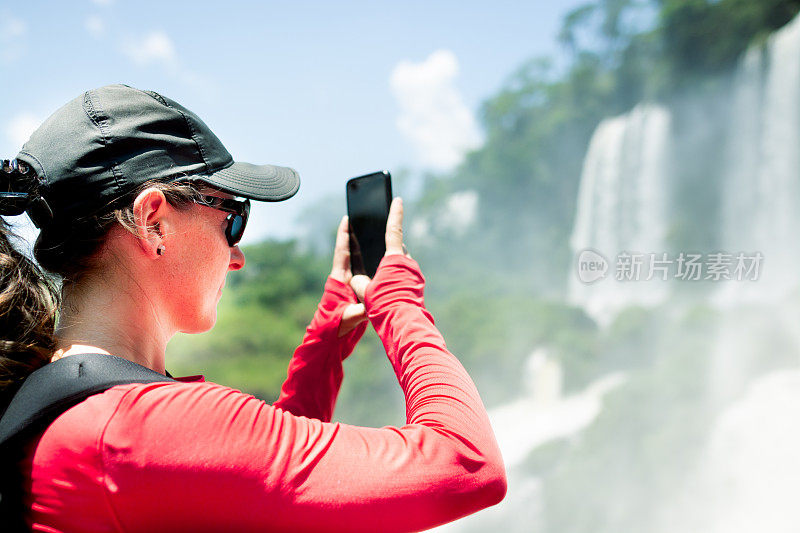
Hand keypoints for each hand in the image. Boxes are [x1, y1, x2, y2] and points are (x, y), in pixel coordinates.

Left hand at [330, 215, 367, 336]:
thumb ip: (360, 310)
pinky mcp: (355, 293)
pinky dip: (371, 266)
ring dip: (365, 250)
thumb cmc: (334, 328)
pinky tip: (382, 262)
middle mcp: (343, 280)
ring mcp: (349, 286)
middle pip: (350, 253)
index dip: (343, 236)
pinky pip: (364, 275)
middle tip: (364, 220)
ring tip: (376, 235)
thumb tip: (371, 304)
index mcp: (339, 281)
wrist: (329, 341)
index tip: (346, 219)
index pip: (341, 253)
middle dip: (356, 237)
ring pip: (358, 263)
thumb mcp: (349, 318)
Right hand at [349, 197, 410, 300]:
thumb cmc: (383, 303)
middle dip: (388, 251)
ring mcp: (415, 274)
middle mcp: (408, 263)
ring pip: (402, 265)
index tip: (398, 200)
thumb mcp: (364, 291)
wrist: (404, 321)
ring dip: (392, 269)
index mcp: (394, 258)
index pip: (393, 230)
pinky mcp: (418, 286)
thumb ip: (360, 282)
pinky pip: (406, 277)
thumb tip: (359, 280)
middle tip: (378, 257)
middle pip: (397, 250)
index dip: (395, 213)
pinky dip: (397, 280)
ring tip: (382, 283)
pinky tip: (390, 293)